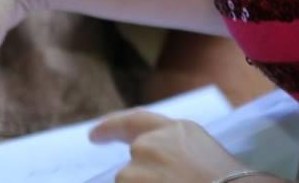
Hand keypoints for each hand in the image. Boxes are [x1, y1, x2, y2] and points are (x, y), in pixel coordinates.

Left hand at [90, 110, 276, 182]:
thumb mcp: (204, 156)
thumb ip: (175, 152)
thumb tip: (155, 165)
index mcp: (176, 131)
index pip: (135, 122)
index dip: (111, 127)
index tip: (93, 135)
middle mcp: (150, 144)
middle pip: (132, 168)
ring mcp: (136, 170)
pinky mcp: (130, 182)